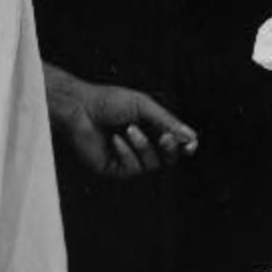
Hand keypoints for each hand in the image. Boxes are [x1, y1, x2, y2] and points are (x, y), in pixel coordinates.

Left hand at [45, 66, 198, 178]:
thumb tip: (191, 137)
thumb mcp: (143, 105)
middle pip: (169, 158)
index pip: (176, 142)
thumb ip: (167, 122)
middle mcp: (142, 145)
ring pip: (152, 165)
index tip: (191, 144)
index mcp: (151, 127)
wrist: (79, 109)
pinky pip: (131, 169)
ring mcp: (129, 158)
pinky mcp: (115, 169)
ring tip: (129, 129)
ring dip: (143, 146)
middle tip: (166, 138)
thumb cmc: (109, 101)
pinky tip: (115, 139)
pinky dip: (126, 153)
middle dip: (170, 150)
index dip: (185, 145)